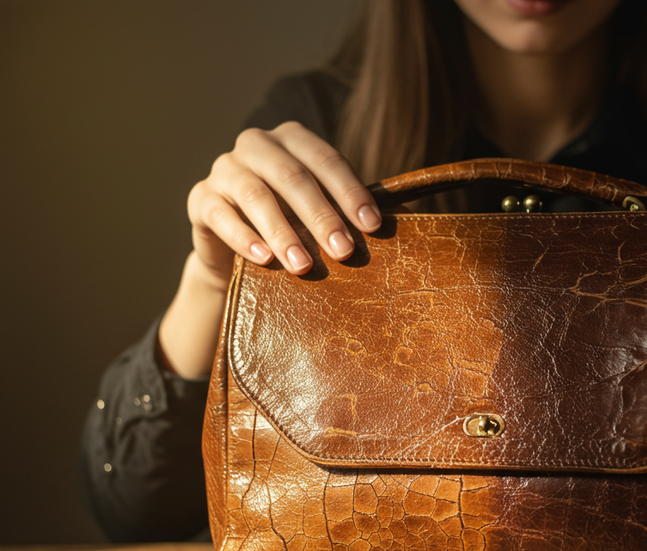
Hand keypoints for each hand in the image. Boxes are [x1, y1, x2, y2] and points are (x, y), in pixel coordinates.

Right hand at [160, 122, 381, 377]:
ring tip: (304, 266)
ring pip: (256, 195)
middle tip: (344, 251)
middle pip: (293, 177)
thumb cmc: (294, 224)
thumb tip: (397, 224)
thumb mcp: (323, 212)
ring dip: (283, 232)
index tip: (373, 226)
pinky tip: (264, 260)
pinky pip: (220, 215)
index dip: (351, 192)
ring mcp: (225, 169)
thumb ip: (350, 210)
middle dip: (321, 216)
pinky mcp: (200, 198)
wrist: (238, 249)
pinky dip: (244, 238)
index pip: (326, 160)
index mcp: (293, 139)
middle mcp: (257, 145)